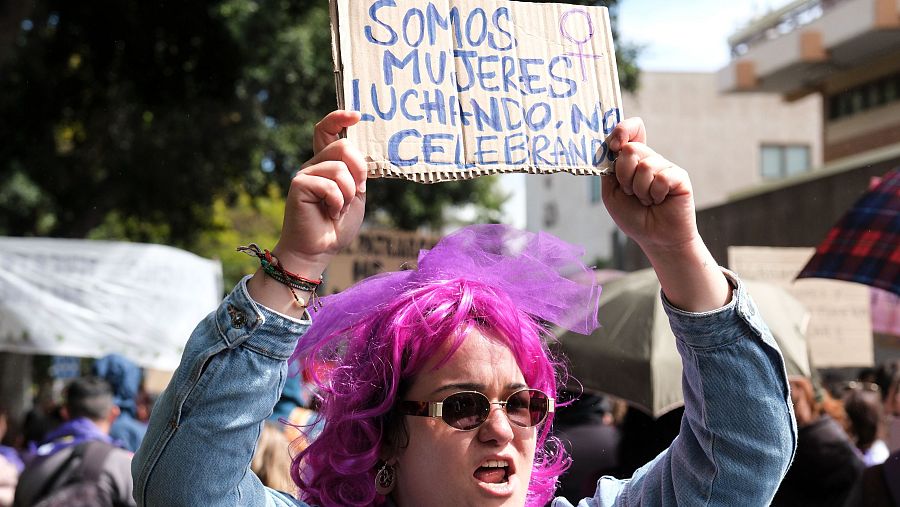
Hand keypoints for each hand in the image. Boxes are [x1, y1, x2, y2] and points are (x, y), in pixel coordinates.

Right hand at [272, 110, 366, 278]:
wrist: (318, 250)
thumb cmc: (336, 226)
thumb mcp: (355, 195)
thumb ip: (357, 173)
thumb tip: (361, 153)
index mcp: (327, 163)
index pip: (327, 130)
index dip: (339, 118)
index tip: (356, 116)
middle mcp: (314, 164)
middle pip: (343, 146)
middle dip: (359, 172)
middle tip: (355, 194)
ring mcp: (304, 173)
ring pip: (340, 168)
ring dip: (348, 194)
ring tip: (338, 209)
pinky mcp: (299, 184)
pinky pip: (330, 185)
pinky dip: (337, 203)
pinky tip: (329, 214)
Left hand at [602, 117, 698, 253]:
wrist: (655, 238)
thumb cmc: (633, 217)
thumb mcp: (611, 193)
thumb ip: (610, 170)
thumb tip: (614, 148)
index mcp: (632, 160)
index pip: (631, 130)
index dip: (622, 130)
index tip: (615, 145)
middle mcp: (649, 159)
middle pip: (631, 149)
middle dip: (624, 175)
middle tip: (631, 193)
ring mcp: (665, 167)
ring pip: (645, 166)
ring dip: (639, 190)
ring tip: (646, 201)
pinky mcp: (679, 176)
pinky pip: (662, 177)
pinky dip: (655, 193)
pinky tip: (660, 201)